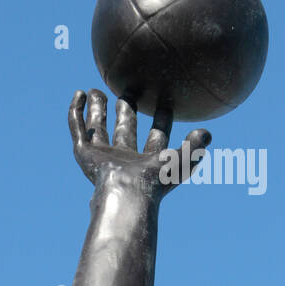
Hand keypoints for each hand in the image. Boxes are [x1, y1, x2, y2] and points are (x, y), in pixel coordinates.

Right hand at [68, 90, 210, 200]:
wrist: (126, 194)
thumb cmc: (155, 182)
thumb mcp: (181, 162)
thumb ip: (194, 146)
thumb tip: (208, 132)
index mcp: (149, 163)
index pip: (157, 138)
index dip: (162, 121)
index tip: (166, 103)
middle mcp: (125, 159)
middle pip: (125, 130)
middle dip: (127, 112)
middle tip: (129, 92)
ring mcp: (102, 156)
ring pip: (98, 128)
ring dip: (97, 110)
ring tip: (96, 91)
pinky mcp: (84, 153)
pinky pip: (77, 128)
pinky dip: (76, 111)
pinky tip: (80, 93)